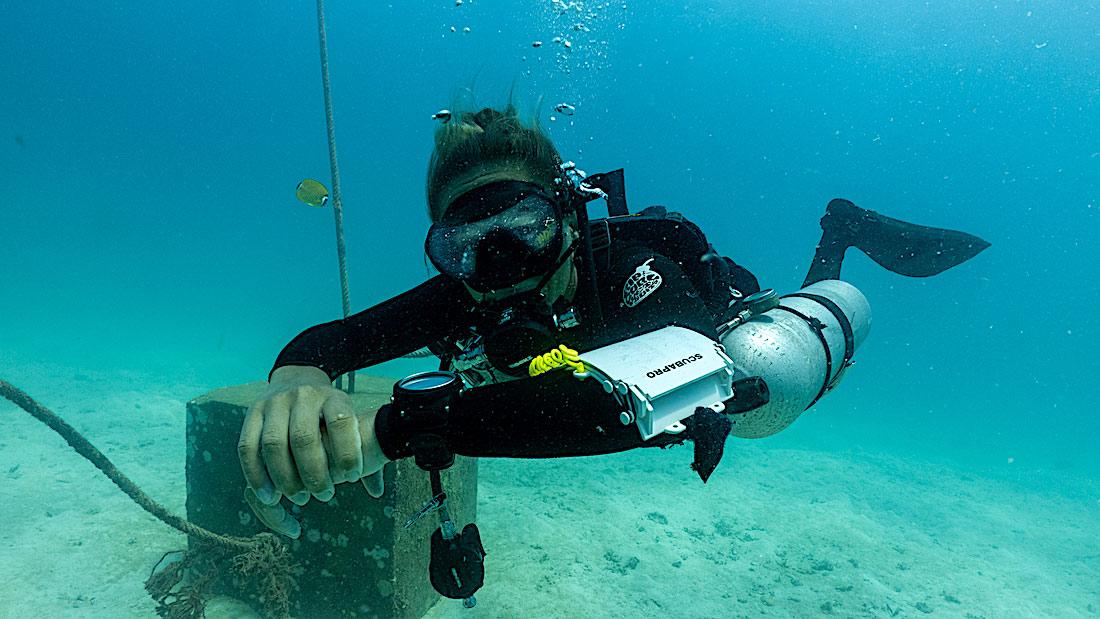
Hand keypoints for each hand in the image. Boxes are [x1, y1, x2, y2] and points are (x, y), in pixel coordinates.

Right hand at [237, 365, 388, 537]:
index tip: (353, 477)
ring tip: (299, 498)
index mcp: (333, 397)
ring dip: (285, 478)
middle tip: (324, 495)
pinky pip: (247, 447)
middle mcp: (303, 397)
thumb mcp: (349, 419)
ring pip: (274, 444)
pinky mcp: (252, 413)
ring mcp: (274, 403)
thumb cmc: (329, 412)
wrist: (296, 379)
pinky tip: (269, 496)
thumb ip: (361, 453)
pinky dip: (256, 475)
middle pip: (304, 438)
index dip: (347, 453)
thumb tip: (377, 491)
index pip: (341, 423)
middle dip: (314, 474)